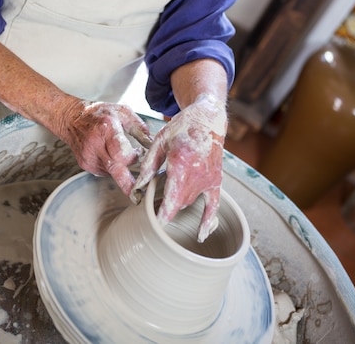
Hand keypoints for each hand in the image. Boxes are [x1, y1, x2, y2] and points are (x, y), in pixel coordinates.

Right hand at [57, 99, 152, 195]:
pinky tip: (111, 155)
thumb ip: (139, 126)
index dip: (133, 157)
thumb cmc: (98, 113)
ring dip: (122, 169)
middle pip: (115, 169)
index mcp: (106, 129)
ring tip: (124, 154)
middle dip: (129, 183)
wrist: (71, 118)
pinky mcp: (85, 165)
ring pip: (111, 172)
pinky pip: (104, 172)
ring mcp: (89, 157)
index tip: (140, 152)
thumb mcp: (122, 112)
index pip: (120, 152)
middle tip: (140, 192)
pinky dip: (112, 167)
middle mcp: (95, 145)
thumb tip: (152, 143)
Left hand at [131, 94, 226, 241]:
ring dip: (177, 203)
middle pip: (177, 202)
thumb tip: (137, 186)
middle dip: (165, 206)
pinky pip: (214, 205)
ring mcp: (208, 179)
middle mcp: (196, 174)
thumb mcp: (159, 141)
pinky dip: (208, 221)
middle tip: (152, 202)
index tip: (152, 225)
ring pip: (189, 202)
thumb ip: (148, 166)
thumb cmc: (181, 128)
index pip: (171, 199)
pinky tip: (201, 235)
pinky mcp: (216, 180)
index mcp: (180, 163)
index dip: (162, 216)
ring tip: (166, 198)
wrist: (207, 119)